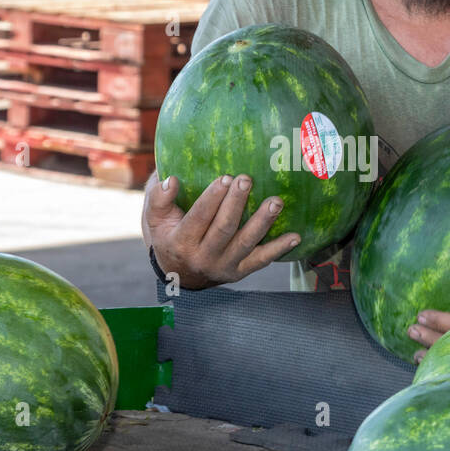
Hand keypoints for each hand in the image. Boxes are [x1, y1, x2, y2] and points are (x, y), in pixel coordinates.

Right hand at [143, 172, 299, 289]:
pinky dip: (279, 249)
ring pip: (246, 244)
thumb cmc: (167, 234)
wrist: (178, 272)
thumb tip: (172, 180)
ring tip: (276, 201)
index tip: (225, 177)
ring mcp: (223, 267)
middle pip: (224, 229)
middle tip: (247, 179)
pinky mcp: (239, 272)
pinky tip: (295, 236)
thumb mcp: (154, 218)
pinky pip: (261, 261)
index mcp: (180, 242)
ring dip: (262, 222)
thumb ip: (159, 198)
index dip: (212, 198)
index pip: (199, 218)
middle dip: (236, 203)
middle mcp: (202, 257)